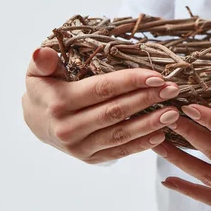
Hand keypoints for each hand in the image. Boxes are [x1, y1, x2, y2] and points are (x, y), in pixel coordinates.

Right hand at [21, 47, 180, 163]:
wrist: (36, 123)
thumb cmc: (44, 90)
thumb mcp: (37, 72)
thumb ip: (42, 61)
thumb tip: (42, 52)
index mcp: (60, 102)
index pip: (102, 89)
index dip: (131, 82)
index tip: (157, 76)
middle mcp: (69, 128)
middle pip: (116, 111)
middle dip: (147, 100)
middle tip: (173, 90)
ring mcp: (80, 147)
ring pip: (121, 134)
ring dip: (150, 124)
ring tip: (173, 113)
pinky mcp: (91, 158)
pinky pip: (120, 151)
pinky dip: (142, 145)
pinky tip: (161, 134)